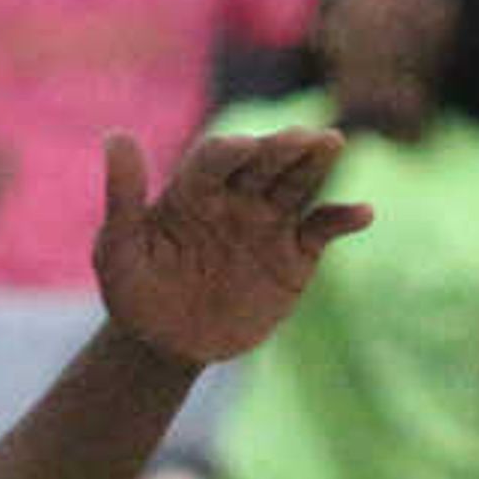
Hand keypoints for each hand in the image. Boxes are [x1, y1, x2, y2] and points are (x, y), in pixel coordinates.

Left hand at [93, 127, 368, 369]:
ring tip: (334, 143)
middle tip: (305, 135)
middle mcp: (236, 196)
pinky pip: (321, 230)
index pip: (217, 158)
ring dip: (316, 164)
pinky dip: (342, 219)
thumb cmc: (136, 294)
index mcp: (194, 189)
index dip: (231, 152)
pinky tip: (363, 213)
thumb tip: (116, 137)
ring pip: (297, 184)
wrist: (166, 344)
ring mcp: (267, 222)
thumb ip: (122, 198)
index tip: (244, 148)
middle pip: (265, 162)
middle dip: (283, 147)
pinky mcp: (293, 256)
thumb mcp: (117, 253)